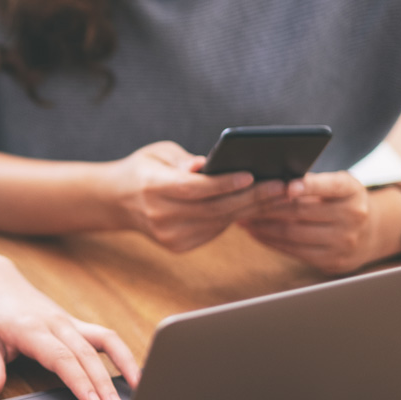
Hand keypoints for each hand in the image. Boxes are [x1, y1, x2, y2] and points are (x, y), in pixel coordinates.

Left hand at [0, 236, 140, 399]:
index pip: (61, 357)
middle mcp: (56, 323)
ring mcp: (70, 322)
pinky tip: (134, 374)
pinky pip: (106, 336)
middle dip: (104, 383)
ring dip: (122, 366)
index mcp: (32, 329)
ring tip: (136, 394)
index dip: (79, 380)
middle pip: (86, 354)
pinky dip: (123, 353)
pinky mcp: (77, 324)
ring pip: (104, 341)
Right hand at [109, 142, 286, 251]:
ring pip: (220, 222)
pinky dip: (237, 218)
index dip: (225, 183)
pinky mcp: (178, 246)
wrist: (116, 201)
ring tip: (280, 195)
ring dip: (252, 209)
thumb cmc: (144, 169)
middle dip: (253, 197)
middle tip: (284, 186)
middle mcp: (160, 215)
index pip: (195, 188)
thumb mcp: (158, 153)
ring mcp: (169, 235)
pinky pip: (215, 231)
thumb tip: (206, 165)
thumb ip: (184, 160)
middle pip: (214, 208)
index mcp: (152, 187)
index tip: (253, 174)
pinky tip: (258, 206)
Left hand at [238, 171, 381, 274]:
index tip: (286, 185)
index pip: (328, 186)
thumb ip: (312, 181)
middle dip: (267, 206)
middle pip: (301, 211)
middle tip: (243, 201)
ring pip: (293, 233)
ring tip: (243, 218)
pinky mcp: (333, 261)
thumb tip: (269, 178)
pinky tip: (255, 233)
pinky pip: (294, 251)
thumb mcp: (337, 185)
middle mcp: (353, 216)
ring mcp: (345, 242)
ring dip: (263, 226)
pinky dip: (271, 241)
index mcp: (352, 191)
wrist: (370, 234)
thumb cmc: (340, 201)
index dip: (307, 186)